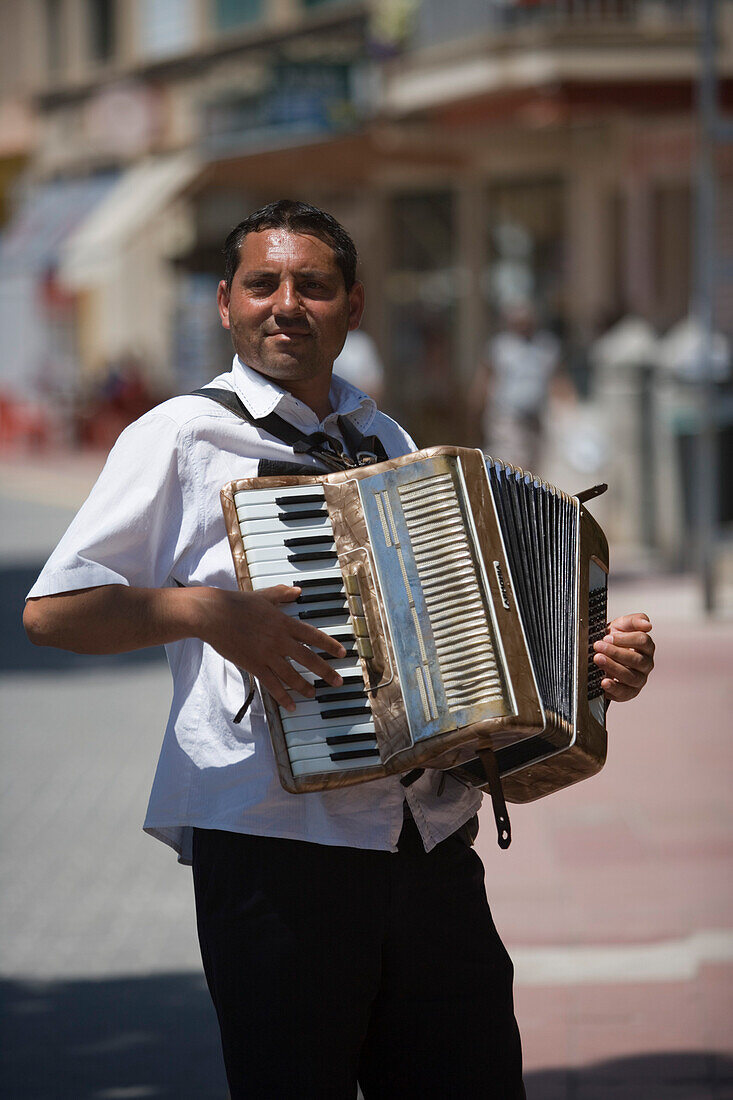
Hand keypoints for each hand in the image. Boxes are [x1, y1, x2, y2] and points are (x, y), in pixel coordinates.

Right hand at [191, 585, 344, 711]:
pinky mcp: (254, 665)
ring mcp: (267, 654)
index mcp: (284, 622)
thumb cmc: (236, 603)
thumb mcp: (263, 596)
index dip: (330, 645)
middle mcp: (280, 640)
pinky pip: (272, 684)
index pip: (314, 636)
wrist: (213, 614)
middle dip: (326, 672)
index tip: (342, 653)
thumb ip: (282, 594)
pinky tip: (290, 705)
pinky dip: (282, 696)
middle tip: (338, 682)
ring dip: (305, 686)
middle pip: (309, 659)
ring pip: (292, 675)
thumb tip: (298, 590)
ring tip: (313, 694)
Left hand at [593, 612, 654, 702]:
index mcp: (646, 646)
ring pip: (631, 676)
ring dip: (613, 667)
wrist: (600, 653)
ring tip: (598, 659)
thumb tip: (647, 624)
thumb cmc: (612, 639)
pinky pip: (625, 693)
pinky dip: (614, 688)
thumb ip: (634, 620)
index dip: (624, 639)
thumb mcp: (621, 625)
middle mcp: (646, 663)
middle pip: (637, 660)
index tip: (607, 637)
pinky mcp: (630, 692)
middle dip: (615, 653)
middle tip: (598, 646)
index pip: (643, 641)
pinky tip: (604, 682)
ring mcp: (639, 679)